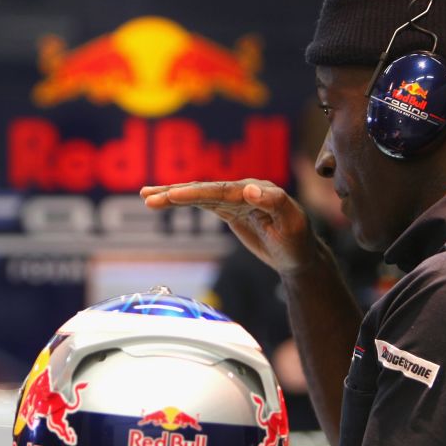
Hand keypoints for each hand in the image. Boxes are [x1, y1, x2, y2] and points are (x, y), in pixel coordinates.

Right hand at [141, 179, 315, 273]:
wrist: (299, 257)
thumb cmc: (299, 242)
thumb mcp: (292, 224)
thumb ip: (274, 202)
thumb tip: (248, 189)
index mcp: (257, 190)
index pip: (221, 190)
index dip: (196, 193)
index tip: (174, 195)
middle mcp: (244, 190)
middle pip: (204, 189)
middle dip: (175, 192)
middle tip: (148, 195)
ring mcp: (235, 199)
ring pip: (199, 195)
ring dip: (172, 195)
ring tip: (146, 196)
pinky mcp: (230, 210)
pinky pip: (203, 204)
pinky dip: (183, 201)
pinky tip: (165, 200)